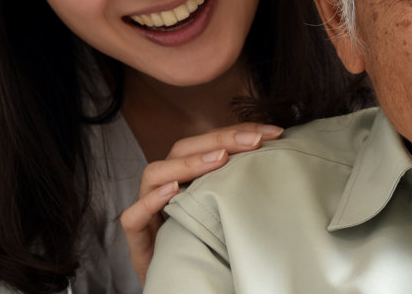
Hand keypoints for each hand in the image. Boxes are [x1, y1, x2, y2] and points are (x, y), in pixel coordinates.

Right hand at [120, 122, 281, 282]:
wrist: (176, 282)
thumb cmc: (203, 245)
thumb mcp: (224, 212)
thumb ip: (238, 189)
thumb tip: (279, 165)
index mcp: (186, 177)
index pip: (207, 144)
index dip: (237, 134)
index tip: (272, 132)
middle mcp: (164, 186)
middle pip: (182, 150)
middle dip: (220, 141)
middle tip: (254, 140)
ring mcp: (147, 210)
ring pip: (154, 173)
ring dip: (188, 163)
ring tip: (219, 159)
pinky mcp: (137, 238)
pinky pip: (133, 216)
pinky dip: (151, 201)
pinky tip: (172, 190)